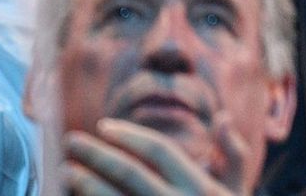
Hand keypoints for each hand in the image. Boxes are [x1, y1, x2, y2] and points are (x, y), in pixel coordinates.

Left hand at [63, 116, 245, 194]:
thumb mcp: (240, 191)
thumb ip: (234, 154)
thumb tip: (222, 116)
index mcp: (199, 186)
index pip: (159, 150)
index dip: (129, 135)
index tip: (102, 126)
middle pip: (130, 172)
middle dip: (97, 154)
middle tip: (70, 141)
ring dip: (86, 184)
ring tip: (65, 171)